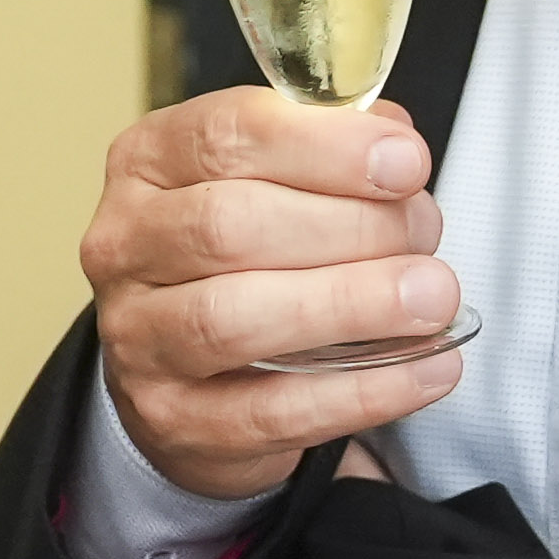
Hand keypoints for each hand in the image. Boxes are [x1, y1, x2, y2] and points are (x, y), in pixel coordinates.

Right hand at [88, 90, 467, 501]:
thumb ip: (335, 150)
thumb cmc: (246, 254)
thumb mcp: (277, 178)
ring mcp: (138, 339)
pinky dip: (362, 389)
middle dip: (349, 226)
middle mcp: (125, 246)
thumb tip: (397, 147)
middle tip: (425, 234)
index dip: (325, 146)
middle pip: (230, 225)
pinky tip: (429, 367)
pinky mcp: (174, 421)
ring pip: (235, 317)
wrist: (193, 369)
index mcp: (147, 163)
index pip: (224, 136)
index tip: (406, 162)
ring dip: (351, 303)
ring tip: (433, 297)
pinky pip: (272, 411)